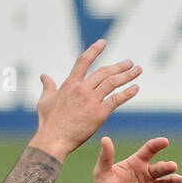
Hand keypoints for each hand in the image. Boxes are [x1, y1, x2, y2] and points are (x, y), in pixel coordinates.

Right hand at [30, 40, 140, 160]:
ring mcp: (91, 100)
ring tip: (137, 70)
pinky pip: (116, 99)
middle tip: (130, 63)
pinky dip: (127, 93)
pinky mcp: (99, 113)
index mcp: (70, 84)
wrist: (53, 139)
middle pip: (104, 72)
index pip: (84, 61)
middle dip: (119, 66)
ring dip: (127, 75)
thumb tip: (44, 76)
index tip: (103, 42)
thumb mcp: (45, 101)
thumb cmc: (48, 122)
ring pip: (113, 82)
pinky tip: (136, 88)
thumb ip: (48, 86)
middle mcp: (82, 89)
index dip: (94, 50)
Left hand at [89, 136, 181, 182]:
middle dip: (168, 167)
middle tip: (172, 166)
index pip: (149, 151)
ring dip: (180, 181)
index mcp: (137, 163)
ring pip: (171, 182)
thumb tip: (105, 138)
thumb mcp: (102, 172)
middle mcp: (148, 173)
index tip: (164, 141)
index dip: (157, 145)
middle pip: (161, 168)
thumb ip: (106, 157)